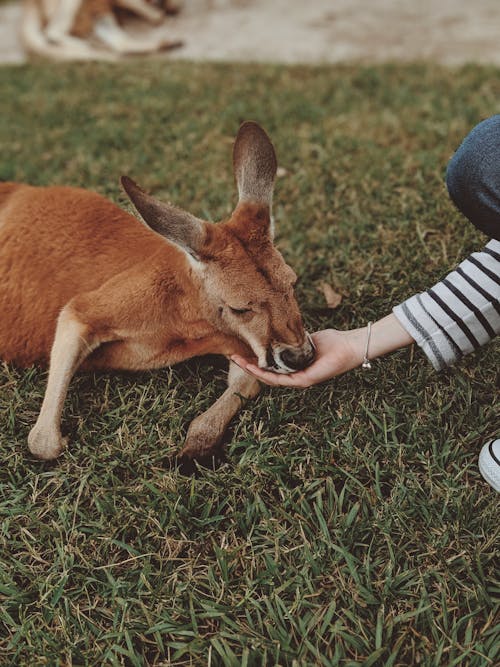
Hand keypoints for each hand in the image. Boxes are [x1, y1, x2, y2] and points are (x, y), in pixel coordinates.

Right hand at [231, 314, 414, 387]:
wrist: (349, 346)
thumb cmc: (332, 342)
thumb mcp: (305, 337)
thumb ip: (292, 337)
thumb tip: (278, 327)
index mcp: (294, 367)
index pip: (270, 367)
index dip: (254, 361)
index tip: (241, 352)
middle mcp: (295, 376)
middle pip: (266, 374)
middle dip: (248, 366)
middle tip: (233, 357)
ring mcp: (299, 380)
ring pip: (271, 379)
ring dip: (253, 371)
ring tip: (239, 362)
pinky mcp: (305, 381)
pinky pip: (282, 380)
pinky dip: (268, 375)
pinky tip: (256, 369)